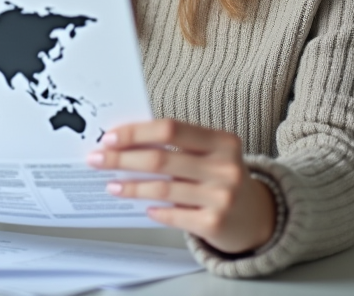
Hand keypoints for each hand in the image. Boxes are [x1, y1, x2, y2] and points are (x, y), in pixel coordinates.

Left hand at [86, 118, 276, 254]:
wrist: (256, 217)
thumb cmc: (221, 177)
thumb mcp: (210, 154)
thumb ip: (177, 145)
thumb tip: (124, 142)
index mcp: (222, 141)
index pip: (170, 129)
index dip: (136, 132)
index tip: (109, 137)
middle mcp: (225, 167)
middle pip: (161, 159)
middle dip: (122, 159)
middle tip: (97, 160)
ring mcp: (222, 197)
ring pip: (162, 189)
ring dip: (131, 187)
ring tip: (111, 186)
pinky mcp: (214, 223)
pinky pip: (172, 215)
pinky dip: (153, 210)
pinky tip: (143, 207)